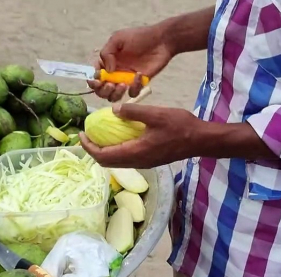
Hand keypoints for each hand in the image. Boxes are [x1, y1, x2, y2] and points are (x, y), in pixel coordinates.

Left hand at [80, 103, 201, 167]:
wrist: (200, 140)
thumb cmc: (180, 126)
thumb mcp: (155, 114)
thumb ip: (133, 111)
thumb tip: (114, 110)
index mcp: (135, 152)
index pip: (104, 156)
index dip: (89, 147)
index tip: (81, 135)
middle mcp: (137, 162)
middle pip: (107, 162)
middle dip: (94, 150)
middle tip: (87, 135)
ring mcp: (144, 162)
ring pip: (117, 162)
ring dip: (105, 151)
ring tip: (99, 135)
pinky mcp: (149, 160)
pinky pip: (126, 159)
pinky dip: (116, 150)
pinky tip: (118, 136)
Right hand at [89, 25, 174, 101]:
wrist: (161, 41)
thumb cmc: (138, 37)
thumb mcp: (118, 39)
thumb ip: (107, 52)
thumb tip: (107, 71)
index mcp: (107, 62)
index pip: (95, 76)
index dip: (93, 81)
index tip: (97, 80)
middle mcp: (114, 73)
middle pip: (102, 90)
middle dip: (103, 91)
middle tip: (111, 85)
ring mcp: (126, 80)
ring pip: (114, 96)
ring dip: (115, 94)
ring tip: (123, 84)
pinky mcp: (138, 84)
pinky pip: (132, 93)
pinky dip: (134, 87)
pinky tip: (139, 74)